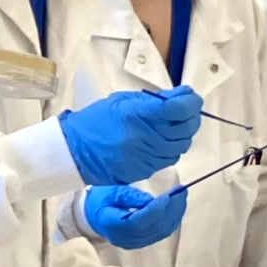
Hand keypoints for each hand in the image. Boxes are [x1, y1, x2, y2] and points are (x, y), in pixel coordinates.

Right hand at [58, 87, 202, 186]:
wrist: (75, 151)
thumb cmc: (96, 121)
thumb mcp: (122, 101)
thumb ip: (154, 99)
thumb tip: (182, 96)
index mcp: (136, 115)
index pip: (178, 109)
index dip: (191, 102)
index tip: (191, 97)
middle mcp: (144, 137)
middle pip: (186, 128)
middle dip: (191, 117)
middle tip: (185, 110)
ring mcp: (146, 156)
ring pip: (181, 145)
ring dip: (183, 134)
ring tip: (172, 126)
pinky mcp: (146, 170)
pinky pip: (170, 158)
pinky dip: (172, 148)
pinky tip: (161, 141)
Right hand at [80, 183, 186, 249]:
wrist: (91, 217)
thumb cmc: (100, 200)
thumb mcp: (111, 193)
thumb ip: (130, 197)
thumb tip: (152, 201)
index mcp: (112, 225)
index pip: (139, 221)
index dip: (155, 210)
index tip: (168, 196)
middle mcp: (124, 238)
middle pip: (153, 228)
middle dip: (170, 210)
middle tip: (181, 193)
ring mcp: (133, 243)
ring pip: (160, 232)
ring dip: (174, 216)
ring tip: (181, 198)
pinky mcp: (141, 243)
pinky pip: (160, 234)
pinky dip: (171, 221)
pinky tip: (176, 209)